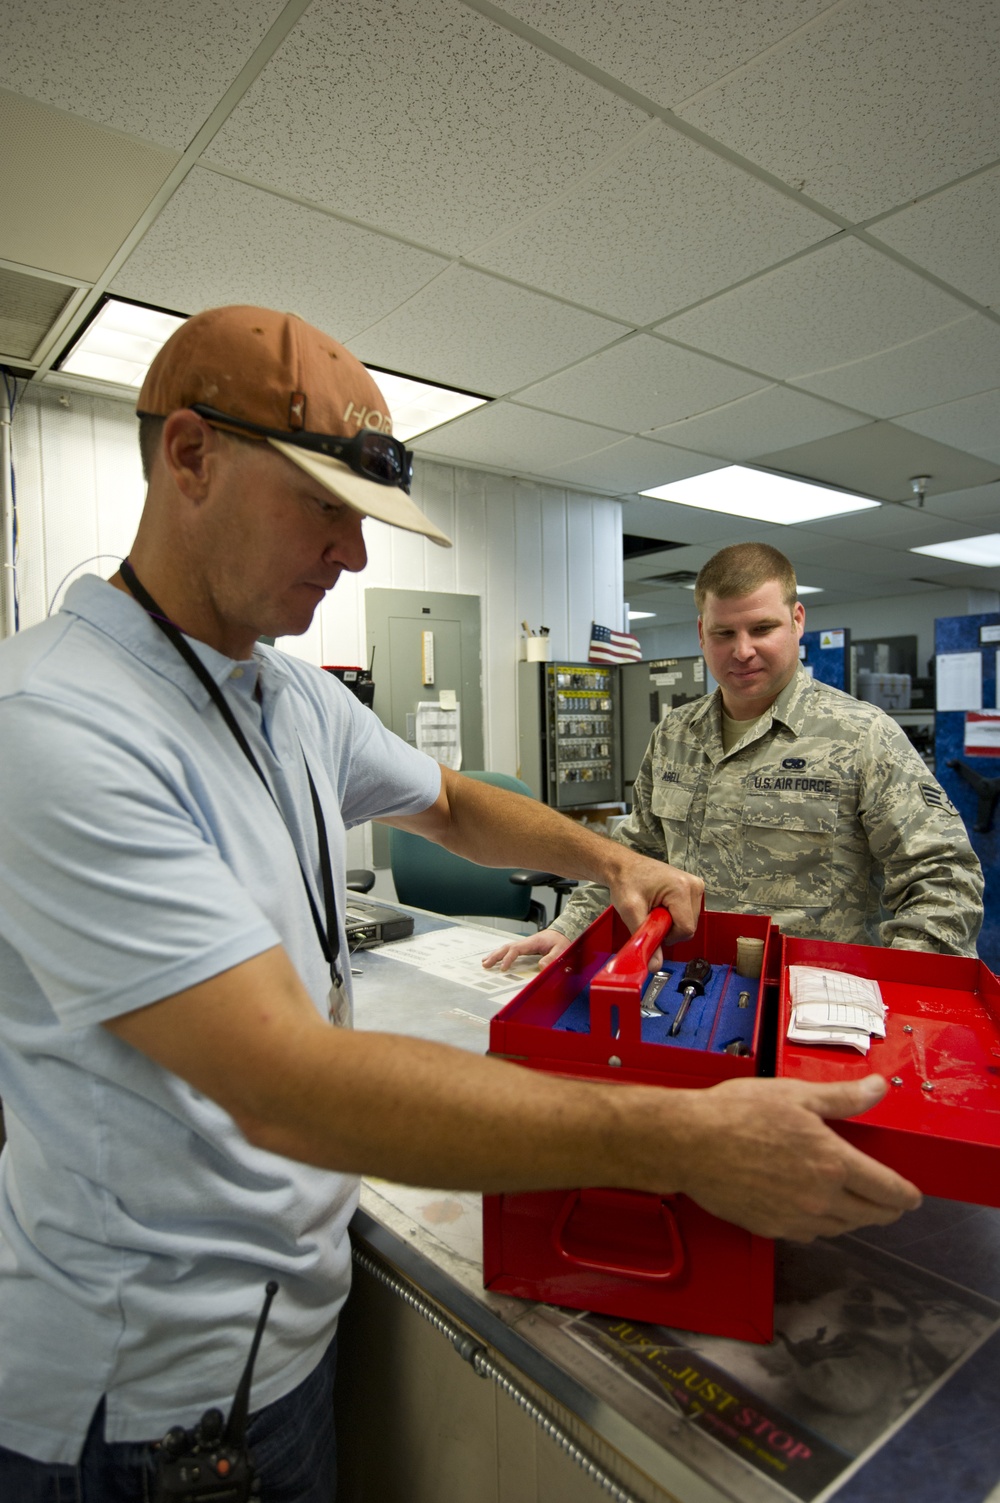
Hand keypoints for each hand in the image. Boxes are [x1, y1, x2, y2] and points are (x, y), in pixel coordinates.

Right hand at [482, 928, 570, 972]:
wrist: (563, 932)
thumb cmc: (561, 941)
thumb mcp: (561, 950)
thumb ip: (552, 958)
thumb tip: (541, 967)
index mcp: (532, 942)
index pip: (516, 949)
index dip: (508, 958)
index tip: (503, 968)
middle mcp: (526, 942)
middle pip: (506, 947)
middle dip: (495, 956)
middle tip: (486, 965)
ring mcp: (525, 944)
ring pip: (506, 948)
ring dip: (495, 955)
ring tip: (485, 963)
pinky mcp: (525, 948)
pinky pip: (510, 951)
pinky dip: (501, 955)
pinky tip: (496, 959)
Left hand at [606, 853, 703, 952]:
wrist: (624, 867)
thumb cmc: (626, 881)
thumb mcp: (630, 912)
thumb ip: (644, 938)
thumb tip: (654, 964)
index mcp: (680, 888)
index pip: (686, 929)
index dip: (668, 936)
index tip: (652, 927)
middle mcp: (693, 886)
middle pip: (689, 927)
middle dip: (669, 929)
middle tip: (651, 916)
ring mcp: (695, 886)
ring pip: (690, 923)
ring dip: (671, 923)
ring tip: (655, 909)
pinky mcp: (693, 889)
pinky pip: (689, 915)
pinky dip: (674, 916)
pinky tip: (662, 906)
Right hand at [663, 1074, 919, 1240]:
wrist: (690, 1143)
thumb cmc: (737, 1114)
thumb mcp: (797, 1095)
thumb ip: (843, 1098)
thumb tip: (877, 1088)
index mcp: (833, 1164)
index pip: (887, 1190)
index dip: (905, 1195)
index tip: (912, 1196)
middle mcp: (820, 1198)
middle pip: (870, 1216)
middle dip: (886, 1209)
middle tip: (891, 1201)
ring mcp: (795, 1218)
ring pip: (842, 1228)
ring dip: (855, 1218)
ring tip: (855, 1204)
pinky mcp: (772, 1228)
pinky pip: (810, 1234)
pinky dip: (821, 1224)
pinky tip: (814, 1209)